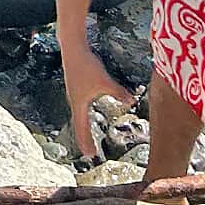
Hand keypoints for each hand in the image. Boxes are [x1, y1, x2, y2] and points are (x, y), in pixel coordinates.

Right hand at [62, 46, 133, 161]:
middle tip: (90, 152)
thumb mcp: (104, 81)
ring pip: (79, 116)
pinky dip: (84, 116)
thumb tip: (132, 102)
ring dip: (83, 128)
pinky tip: (88, 111)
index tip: (90, 155)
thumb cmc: (86, 65)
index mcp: (80, 104)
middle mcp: (75, 101)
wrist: (72, 49)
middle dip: (84, 139)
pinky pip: (80, 107)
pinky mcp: (76, 86)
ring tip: (88, 136)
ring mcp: (74, 94)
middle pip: (79, 125)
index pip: (82, 128)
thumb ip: (118, 92)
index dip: (87, 142)